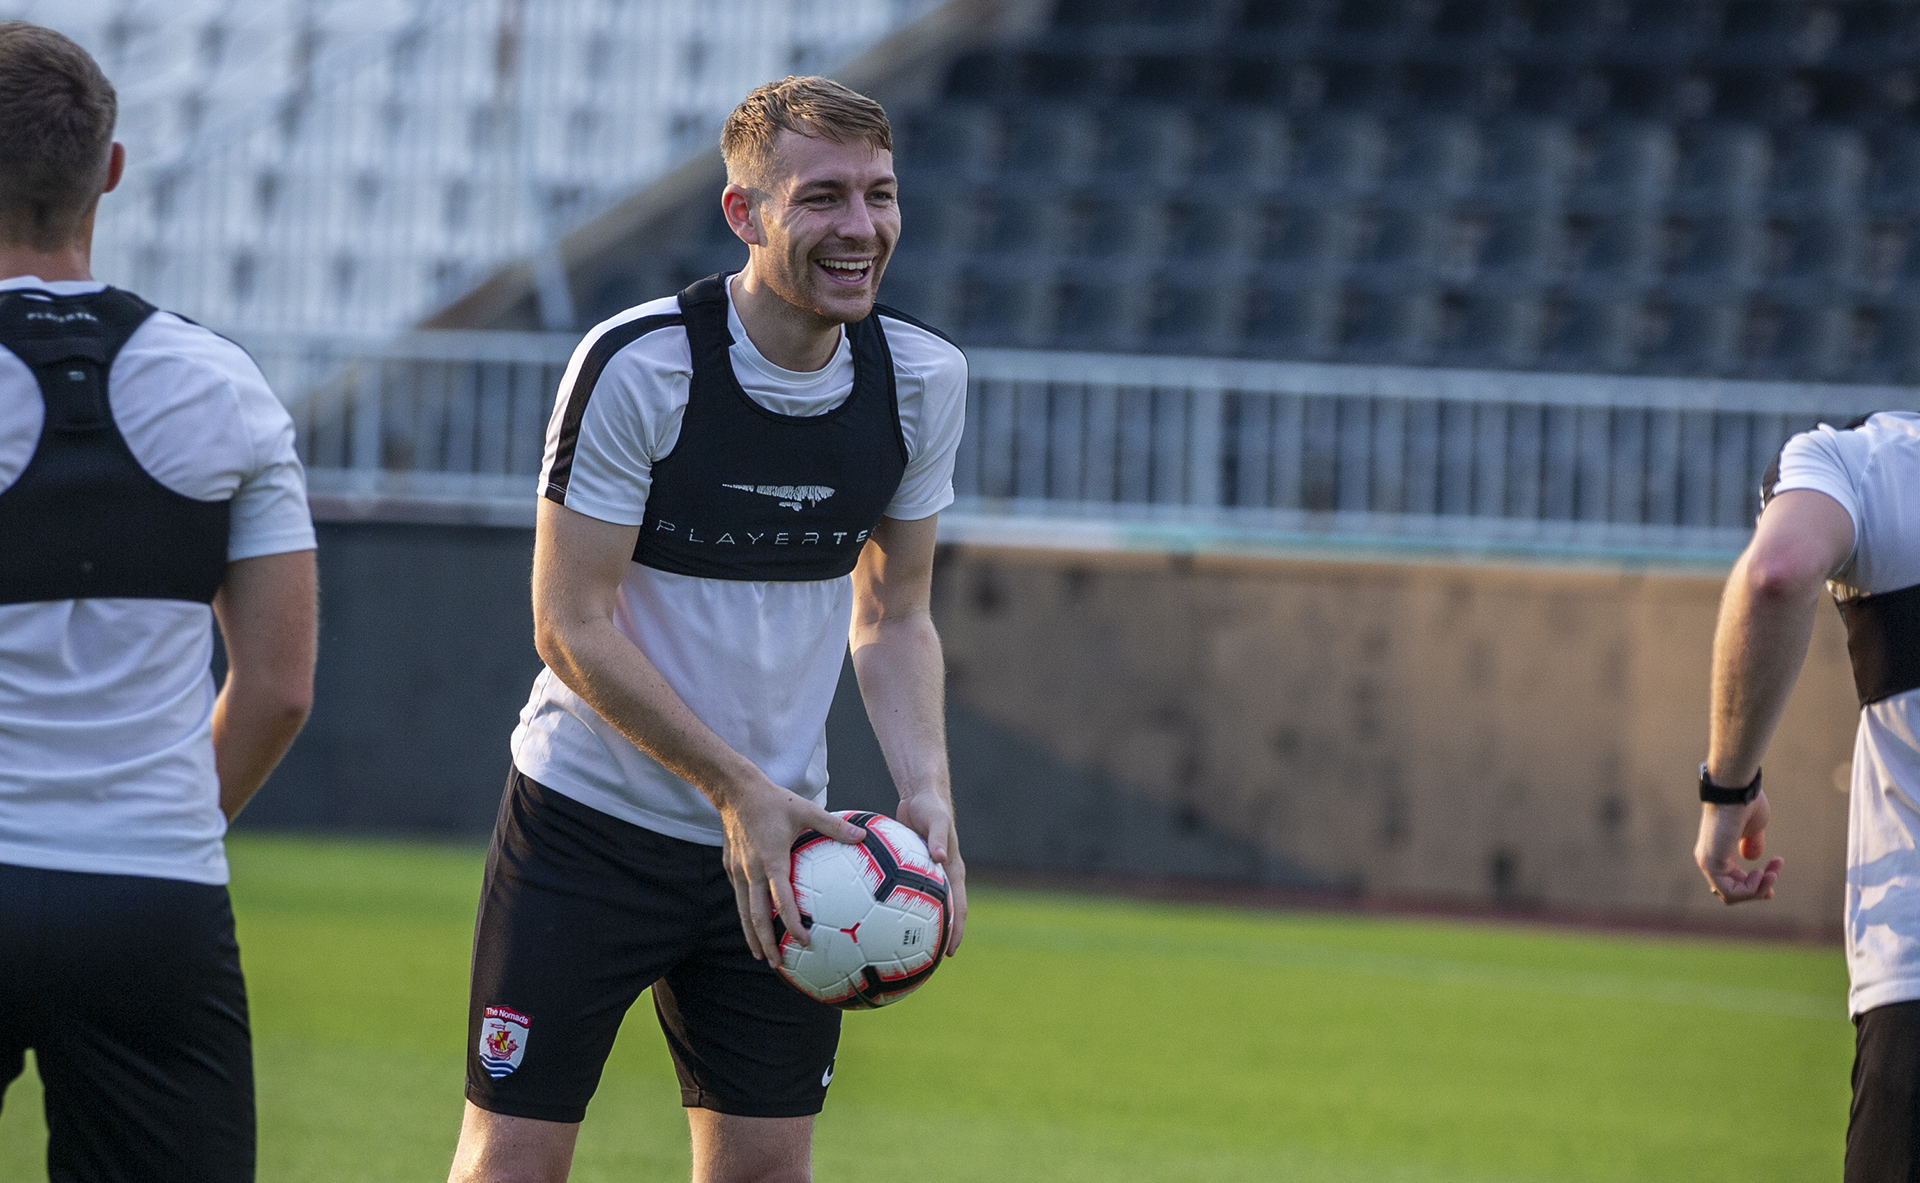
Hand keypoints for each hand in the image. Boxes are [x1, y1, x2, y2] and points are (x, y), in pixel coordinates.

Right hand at [717, 775, 865, 961]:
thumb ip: (834, 826)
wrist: (736, 790)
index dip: (792, 923)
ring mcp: (738, 871)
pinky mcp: (730, 867)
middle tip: (777, 963)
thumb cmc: (774, 800)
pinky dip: (746, 915)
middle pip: (755, 916)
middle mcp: (752, 871)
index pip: (782, 900)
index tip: (803, 941)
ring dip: (752, 935)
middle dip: (765, 942)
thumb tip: (862, 836)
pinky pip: (740, 896)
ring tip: (762, 955)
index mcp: (771, 860)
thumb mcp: (807, 810)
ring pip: (743, 910)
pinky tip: (754, 923)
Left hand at [898, 790, 966, 955]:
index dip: (956, 931)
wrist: (921, 796)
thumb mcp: (937, 820)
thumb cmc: (931, 807)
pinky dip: (898, 908)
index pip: (959, 907)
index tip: (950, 952)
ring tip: (902, 949)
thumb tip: (941, 857)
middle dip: (939, 938)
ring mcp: (927, 876)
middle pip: (944, 914)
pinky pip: (905, 893)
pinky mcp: (911, 871)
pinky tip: (878, 918)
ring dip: (918, 927)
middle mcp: (942, 877)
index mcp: (953, 872)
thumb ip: (938, 838)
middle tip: (927, 962)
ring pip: (924, 908)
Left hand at [1693, 791, 1782, 904]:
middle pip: (1732, 893)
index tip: (1773, 877)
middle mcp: (1709, 859)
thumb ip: (1751, 843)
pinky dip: (1751, 889)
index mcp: (1719, 852)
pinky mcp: (1711, 862)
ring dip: (1759, 889)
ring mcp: (1707, 862)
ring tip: (1772, 872)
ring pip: (1733, 895)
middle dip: (1759, 889)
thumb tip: (1751, 859)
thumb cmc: (1745, 802)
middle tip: (1775, 872)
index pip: (1731, 883)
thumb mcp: (1753, 828)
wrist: (1737, 788)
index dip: (1753, 887)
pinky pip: (1731, 891)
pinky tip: (1762, 873)